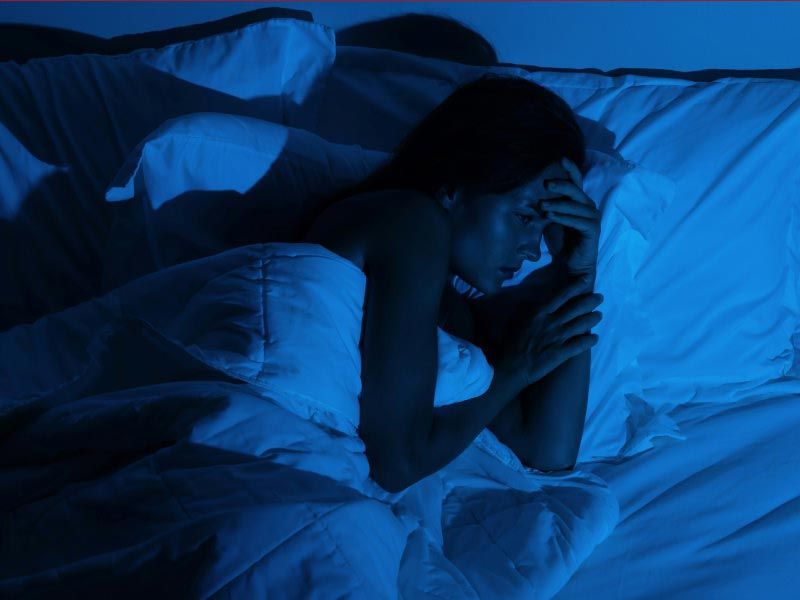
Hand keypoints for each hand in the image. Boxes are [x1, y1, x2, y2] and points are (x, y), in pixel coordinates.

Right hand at [494, 276, 602, 388]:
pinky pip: (580, 345)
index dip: (576, 287)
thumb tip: (537, 302)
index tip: (586, 280)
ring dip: (592, 319)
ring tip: (599, 315)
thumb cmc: (510, 343)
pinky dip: (589, 341)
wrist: (510, 366)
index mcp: (540, 312)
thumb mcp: (516, 320)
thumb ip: (530, 310)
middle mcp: (552, 322)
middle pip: (576, 308)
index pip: (562, 296)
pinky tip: (595, 338)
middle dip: (590, 301)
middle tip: (600, 297)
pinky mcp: (561, 353)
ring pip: (581, 324)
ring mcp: (558, 338)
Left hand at [540, 157, 600, 278]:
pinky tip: (551, 217)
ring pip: (576, 206)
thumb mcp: (551, 220)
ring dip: (559, 205)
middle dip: (562, 186)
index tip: (561, 159)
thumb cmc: (562, 241)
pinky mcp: (593, 230)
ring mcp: (592, 218)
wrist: (571, 264)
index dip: (571, 169)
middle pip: (576, 191)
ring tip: (543, 206)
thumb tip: (531, 196)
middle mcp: (588, 206)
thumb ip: (547, 207)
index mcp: (578, 201)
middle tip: (547, 184)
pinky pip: (579, 221)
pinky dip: (564, 218)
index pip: (576, 182)